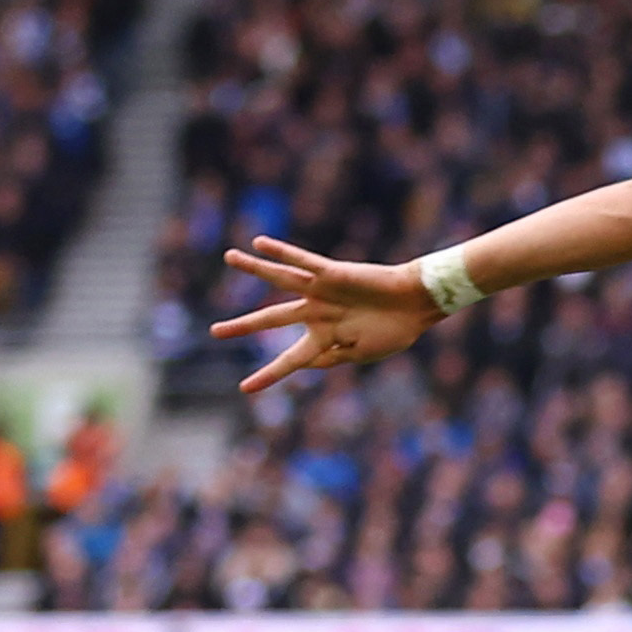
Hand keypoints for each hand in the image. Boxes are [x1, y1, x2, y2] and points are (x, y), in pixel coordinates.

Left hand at [209, 237, 445, 392]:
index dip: (269, 374)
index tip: (245, 388)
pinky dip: (282, 252)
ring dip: (255, 269)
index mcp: (325, 337)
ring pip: (280, 279)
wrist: (418, 304)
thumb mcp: (361, 354)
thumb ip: (331, 359)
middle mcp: (317, 313)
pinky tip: (259, 243)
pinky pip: (304, 260)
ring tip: (229, 257)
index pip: (290, 359)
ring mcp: (322, 292)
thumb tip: (304, 364)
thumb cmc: (396, 331)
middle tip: (214, 332)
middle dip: (243, 326)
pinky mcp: (333, 274)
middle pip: (272, 319)